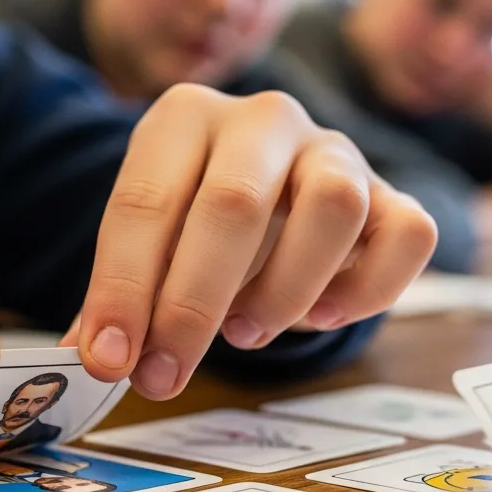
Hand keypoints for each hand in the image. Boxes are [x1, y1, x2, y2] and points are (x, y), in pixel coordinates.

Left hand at [70, 85, 437, 399]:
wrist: (276, 190)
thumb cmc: (197, 225)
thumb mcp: (147, 248)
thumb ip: (117, 300)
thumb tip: (82, 361)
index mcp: (184, 118)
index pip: (145, 201)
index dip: (122, 288)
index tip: (109, 360)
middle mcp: (263, 119)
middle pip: (235, 203)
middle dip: (192, 304)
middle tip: (165, 373)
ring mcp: (336, 150)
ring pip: (334, 206)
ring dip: (286, 288)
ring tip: (248, 331)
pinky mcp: (393, 192)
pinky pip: (409, 233)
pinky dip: (368, 288)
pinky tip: (324, 312)